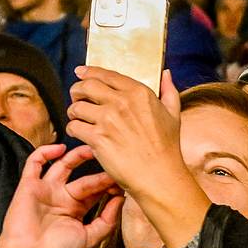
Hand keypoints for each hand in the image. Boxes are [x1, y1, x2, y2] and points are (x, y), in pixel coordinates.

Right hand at [0, 143, 122, 247]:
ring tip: (93, 148)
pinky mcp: (29, 185)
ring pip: (63, 165)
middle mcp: (62, 197)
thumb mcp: (90, 238)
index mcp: (76, 209)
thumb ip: (108, 220)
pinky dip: (45, 152)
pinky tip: (60, 148)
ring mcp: (46, 189)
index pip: (96, 190)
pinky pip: (34, 163)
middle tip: (112, 163)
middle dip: (99, 172)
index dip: (108, 184)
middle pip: (84, 177)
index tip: (121, 181)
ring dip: (77, 155)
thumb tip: (121, 199)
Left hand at [69, 68, 208, 247]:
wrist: (159, 175)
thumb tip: (166, 73)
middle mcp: (121, 102)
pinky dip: (73, 129)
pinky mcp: (97, 137)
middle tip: (77, 97)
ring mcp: (108, 119)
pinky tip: (81, 134)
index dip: (89, 71)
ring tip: (79, 119)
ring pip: (76, 106)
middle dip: (77, 90)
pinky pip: (74, 126)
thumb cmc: (167, 148)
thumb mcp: (174, 114)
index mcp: (139, 93)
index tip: (81, 72)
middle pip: (86, 86)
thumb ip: (169, 90)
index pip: (106, 74)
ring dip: (74, 112)